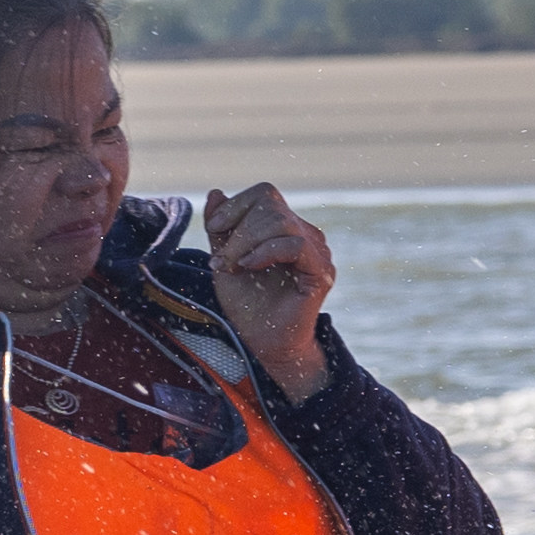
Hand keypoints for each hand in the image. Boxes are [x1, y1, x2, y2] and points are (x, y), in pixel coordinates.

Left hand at [203, 182, 333, 400]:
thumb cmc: (247, 302)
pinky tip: (249, 267)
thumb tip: (215, 193)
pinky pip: (295, 245)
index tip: (214, 229)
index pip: (265, 194)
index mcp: (284, 228)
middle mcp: (305, 234)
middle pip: (270, 207)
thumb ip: (220, 230)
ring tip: (233, 267)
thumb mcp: (224, 260)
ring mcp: (317, 251)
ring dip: (245, 244)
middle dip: (236, 232)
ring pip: (281, 223)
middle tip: (221, 261)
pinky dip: (265, 252)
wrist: (264, 341)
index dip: (236, 205)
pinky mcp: (320, 271)